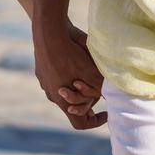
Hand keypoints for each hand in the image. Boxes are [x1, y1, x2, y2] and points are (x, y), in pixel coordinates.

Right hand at [33, 14, 106, 130]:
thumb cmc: (70, 53)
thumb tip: (113, 95)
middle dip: (88, 99)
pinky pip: (57, 76)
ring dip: (78, 85)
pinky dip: (68, 73)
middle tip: (100, 90)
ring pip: (65, 90)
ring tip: (88, 72)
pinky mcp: (41, 68)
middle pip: (73, 105)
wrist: (48, 31)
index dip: (95, 122)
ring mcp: (44, 81)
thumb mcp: (91, 72)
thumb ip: (101, 87)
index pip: (80, 123)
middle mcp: (52, 94)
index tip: (107, 111)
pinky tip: (76, 59)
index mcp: (62, 100)